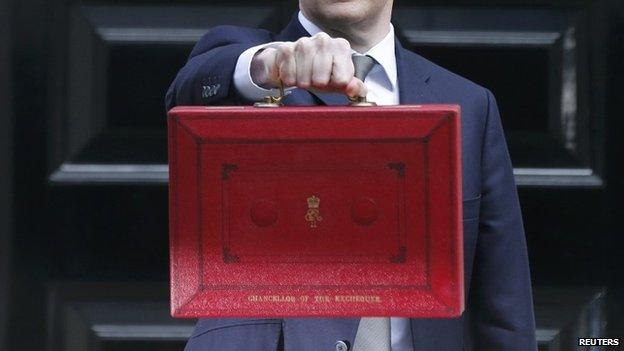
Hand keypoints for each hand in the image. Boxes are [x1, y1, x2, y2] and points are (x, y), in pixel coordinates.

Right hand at [250, 33, 366, 96]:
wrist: (296, 63)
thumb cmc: (322, 73)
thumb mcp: (340, 81)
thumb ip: (354, 87)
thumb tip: (355, 89)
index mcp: (341, 46)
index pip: (342, 79)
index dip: (335, 84)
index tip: (331, 79)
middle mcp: (324, 40)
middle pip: (321, 80)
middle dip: (316, 85)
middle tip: (315, 79)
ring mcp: (304, 42)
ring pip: (304, 79)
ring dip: (302, 83)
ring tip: (304, 76)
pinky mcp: (286, 48)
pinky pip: (289, 76)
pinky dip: (290, 80)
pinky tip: (293, 73)